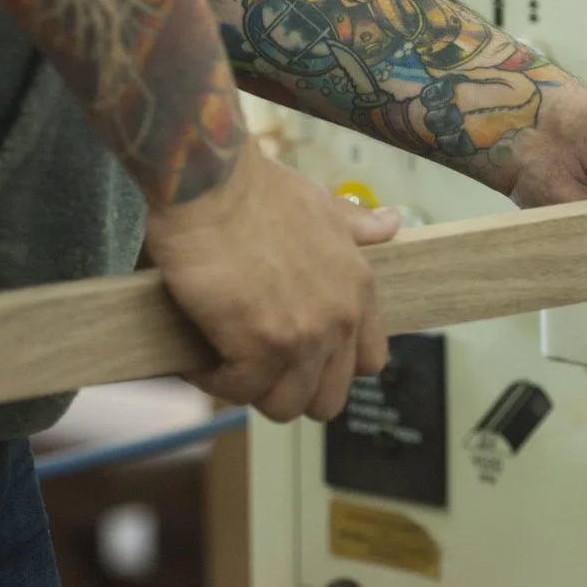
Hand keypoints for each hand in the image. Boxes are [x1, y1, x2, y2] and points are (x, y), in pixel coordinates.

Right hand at [143, 137, 399, 421]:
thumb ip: (356, 225)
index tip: (299, 354)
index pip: (370, 361)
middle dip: (290, 389)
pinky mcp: (257, 346)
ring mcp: (302, 336)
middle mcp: (339, 317)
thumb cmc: (256, 188)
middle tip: (254, 365)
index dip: (333, 367)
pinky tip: (196, 355)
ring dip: (249, 388)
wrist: (211, 181)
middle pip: (327, 398)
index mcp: (359, 286)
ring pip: (284, 405)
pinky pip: (238, 390)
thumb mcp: (321, 203)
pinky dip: (212, 379)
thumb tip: (390, 222)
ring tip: (223, 361)